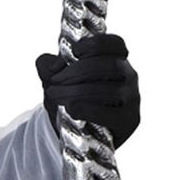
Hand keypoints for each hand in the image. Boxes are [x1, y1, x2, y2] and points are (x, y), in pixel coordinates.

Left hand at [35, 33, 139, 148]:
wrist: (77, 136)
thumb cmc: (69, 101)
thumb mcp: (55, 81)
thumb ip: (48, 67)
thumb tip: (50, 66)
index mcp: (115, 60)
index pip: (115, 44)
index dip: (95, 44)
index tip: (74, 52)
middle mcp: (128, 76)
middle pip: (108, 65)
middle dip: (76, 71)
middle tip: (54, 81)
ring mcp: (131, 98)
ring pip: (108, 90)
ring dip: (75, 92)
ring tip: (54, 96)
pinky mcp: (128, 120)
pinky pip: (109, 113)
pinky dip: (86, 110)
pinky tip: (71, 110)